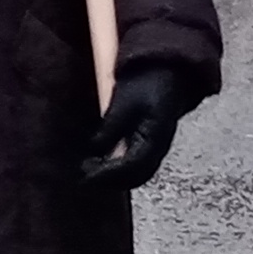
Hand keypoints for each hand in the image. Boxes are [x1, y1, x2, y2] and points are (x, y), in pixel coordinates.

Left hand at [80, 63, 197, 189]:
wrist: (168, 71)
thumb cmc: (148, 83)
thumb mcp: (125, 101)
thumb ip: (111, 126)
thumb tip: (95, 148)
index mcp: (155, 138)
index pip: (130, 167)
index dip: (107, 175)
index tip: (86, 175)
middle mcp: (160, 148)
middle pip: (135, 177)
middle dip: (110, 181)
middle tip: (85, 176)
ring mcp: (158, 148)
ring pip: (138, 174)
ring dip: (116, 178)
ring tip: (92, 170)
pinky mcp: (153, 144)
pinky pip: (139, 165)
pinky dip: (122, 169)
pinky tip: (106, 162)